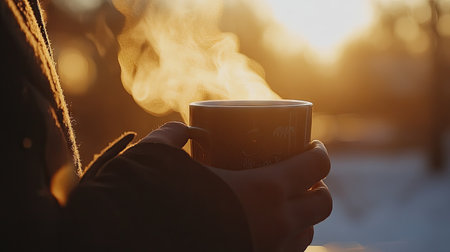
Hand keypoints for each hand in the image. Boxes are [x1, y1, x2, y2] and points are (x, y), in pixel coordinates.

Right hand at [141, 122, 331, 251]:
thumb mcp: (160, 157)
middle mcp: (275, 225)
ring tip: (287, 203)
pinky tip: (269, 230)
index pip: (315, 167)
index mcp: (264, 191)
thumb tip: (185, 130)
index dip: (319, 153)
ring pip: (306, 233)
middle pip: (322, 204)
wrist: (136, 247)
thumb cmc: (154, 201)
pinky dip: (287, 239)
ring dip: (303, 215)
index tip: (311, 146)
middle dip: (319, 187)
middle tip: (301, 176)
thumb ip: (173, 135)